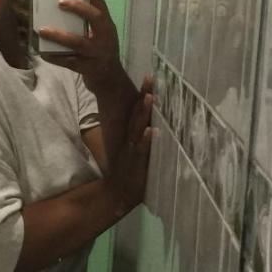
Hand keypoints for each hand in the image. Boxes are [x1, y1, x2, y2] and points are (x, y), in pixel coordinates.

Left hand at [37, 0, 127, 94]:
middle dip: (79, 9)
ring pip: (79, 43)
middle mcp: (105, 37)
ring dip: (60, 36)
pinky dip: (55, 58)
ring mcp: (98, 54)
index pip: (100, 2)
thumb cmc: (101, 49)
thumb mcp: (100, 31)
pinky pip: (69, 63)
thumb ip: (90, 13)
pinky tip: (42, 52)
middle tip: (60, 2)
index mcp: (106, 25)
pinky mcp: (89, 70)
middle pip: (96, 19)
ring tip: (42, 30)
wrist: (110, 81)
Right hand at [107, 80, 153, 209]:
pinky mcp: (136, 162)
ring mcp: (132, 149)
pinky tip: (151, 131)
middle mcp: (130, 138)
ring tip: (150, 98)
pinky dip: (146, 140)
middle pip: (137, 112)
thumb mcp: (135, 150)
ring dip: (143, 113)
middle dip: (144, 95)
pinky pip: (141, 149)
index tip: (150, 77)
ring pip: (137, 127)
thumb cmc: (129, 171)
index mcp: (131, 133)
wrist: (116, 194)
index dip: (143, 93)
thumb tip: (155, 122)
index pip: (137, 109)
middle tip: (150, 78)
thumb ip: (142, 136)